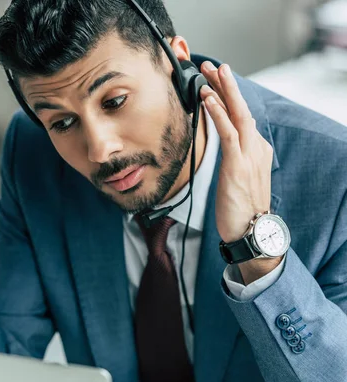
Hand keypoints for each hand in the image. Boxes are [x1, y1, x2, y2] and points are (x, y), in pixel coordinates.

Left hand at [199, 62, 272, 243]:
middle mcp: (256, 147)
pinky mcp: (238, 164)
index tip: (216, 80)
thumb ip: (235, 157)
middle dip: (227, 84)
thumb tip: (227, 144)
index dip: (229, 96)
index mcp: (256, 149)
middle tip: (214, 65)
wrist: (251, 231)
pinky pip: (228, 133)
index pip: (242, 115)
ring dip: (223, 91)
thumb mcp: (239, 177)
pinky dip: (219, 114)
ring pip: (237, 114)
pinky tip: (209, 99)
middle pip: (242, 108)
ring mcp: (249, 155)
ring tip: (211, 72)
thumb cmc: (241, 207)